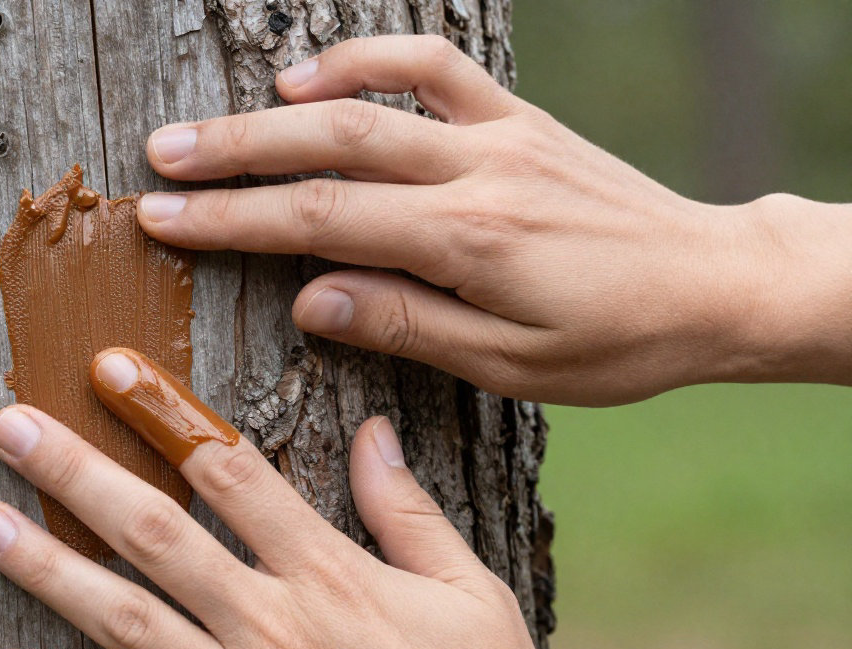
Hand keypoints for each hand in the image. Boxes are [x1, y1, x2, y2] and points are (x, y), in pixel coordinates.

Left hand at [0, 348, 590, 648]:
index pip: (229, 470)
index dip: (162, 411)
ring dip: (47, 570)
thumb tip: (376, 431)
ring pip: (123, 622)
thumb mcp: (473, 595)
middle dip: (75, 472)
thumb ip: (409, 513)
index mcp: (331, 575)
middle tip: (9, 425)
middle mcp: (270, 629)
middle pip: (153, 534)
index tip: (108, 367)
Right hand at [134, 35, 851, 405]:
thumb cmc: (615, 342)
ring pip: (370, 102)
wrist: (711, 282)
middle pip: (330, 145)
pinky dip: (367, 60)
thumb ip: (407, 326)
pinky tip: (310, 75)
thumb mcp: (511, 366)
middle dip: (233, 155)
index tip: (164, 220)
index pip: (324, 218)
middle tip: (158, 163)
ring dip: (279, 108)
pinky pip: (435, 65)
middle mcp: (477, 171)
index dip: (233, 220)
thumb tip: (310, 298)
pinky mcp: (518, 116)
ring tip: (208, 125)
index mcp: (469, 240)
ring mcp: (499, 133)